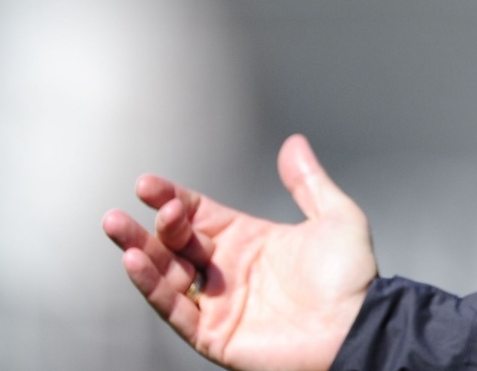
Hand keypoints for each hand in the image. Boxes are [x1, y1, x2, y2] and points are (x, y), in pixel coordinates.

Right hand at [103, 134, 377, 370]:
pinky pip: (174, 309)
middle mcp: (228, 271)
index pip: (199, 214)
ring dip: (140, 251)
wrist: (358, 328)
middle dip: (153, 224)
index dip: (173, 198)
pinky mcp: (214, 334)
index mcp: (250, 241)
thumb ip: (308, 182)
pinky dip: (152, 287)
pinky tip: (137, 263)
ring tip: (119, 228)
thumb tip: (294, 143)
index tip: (147, 184)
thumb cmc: (353, 281)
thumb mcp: (335, 218)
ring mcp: (219, 303)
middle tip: (140, 204)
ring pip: (167, 274)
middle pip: (176, 243)